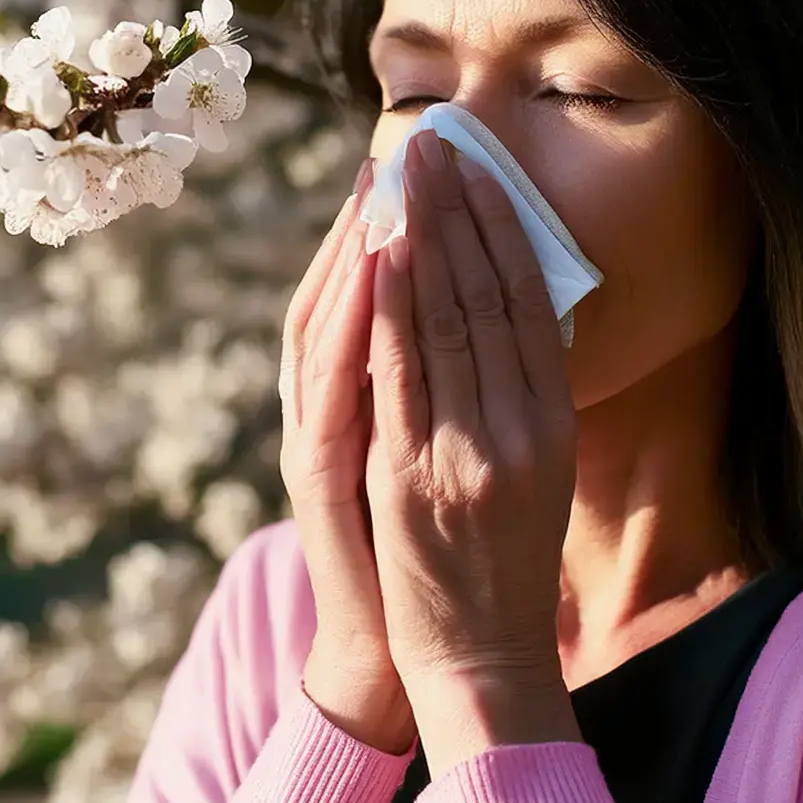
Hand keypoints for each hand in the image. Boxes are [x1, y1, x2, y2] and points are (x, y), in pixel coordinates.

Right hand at [278, 160, 414, 751]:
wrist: (407, 653)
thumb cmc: (425, 559)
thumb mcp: (430, 462)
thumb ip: (435, 392)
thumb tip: (482, 316)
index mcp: (352, 405)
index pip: (363, 295)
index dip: (386, 227)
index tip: (417, 163)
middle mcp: (325, 412)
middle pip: (341, 295)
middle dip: (375, 219)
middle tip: (402, 149)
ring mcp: (321, 441)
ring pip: (331, 326)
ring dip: (358, 251)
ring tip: (386, 186)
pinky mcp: (331, 475)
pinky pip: (337, 384)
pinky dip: (355, 322)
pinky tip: (375, 271)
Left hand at [366, 132, 581, 771]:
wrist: (480, 659)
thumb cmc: (505, 563)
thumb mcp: (537, 471)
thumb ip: (524, 397)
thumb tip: (511, 312)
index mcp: (554, 423)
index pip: (531, 302)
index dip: (503, 227)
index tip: (478, 168)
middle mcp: (518, 428)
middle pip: (487, 297)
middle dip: (457, 211)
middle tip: (430, 143)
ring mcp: (464, 451)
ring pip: (444, 322)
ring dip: (419, 239)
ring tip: (400, 174)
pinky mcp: (411, 477)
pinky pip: (400, 378)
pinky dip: (389, 313)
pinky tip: (378, 258)